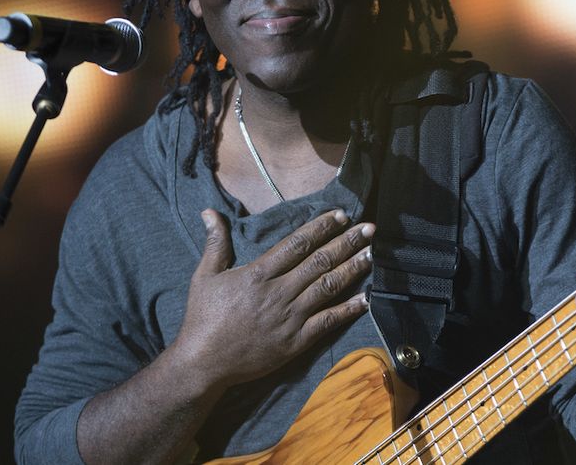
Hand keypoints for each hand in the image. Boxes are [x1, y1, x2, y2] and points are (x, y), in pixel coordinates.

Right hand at [169, 208, 372, 389]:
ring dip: (352, 269)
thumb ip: (215, 243)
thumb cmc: (204, 318)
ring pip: (328, 288)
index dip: (322, 227)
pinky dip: (348, 310)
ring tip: (372, 253)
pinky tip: (366, 298)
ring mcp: (290, 318)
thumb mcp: (205, 276)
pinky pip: (327, 322)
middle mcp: (278, 293)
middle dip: (347, 242)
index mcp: (258, 274)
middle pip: (320, 262)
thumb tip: (209, 212)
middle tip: (370, 228)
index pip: (297, 244)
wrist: (204, 363)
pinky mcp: (296, 341)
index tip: (341, 215)